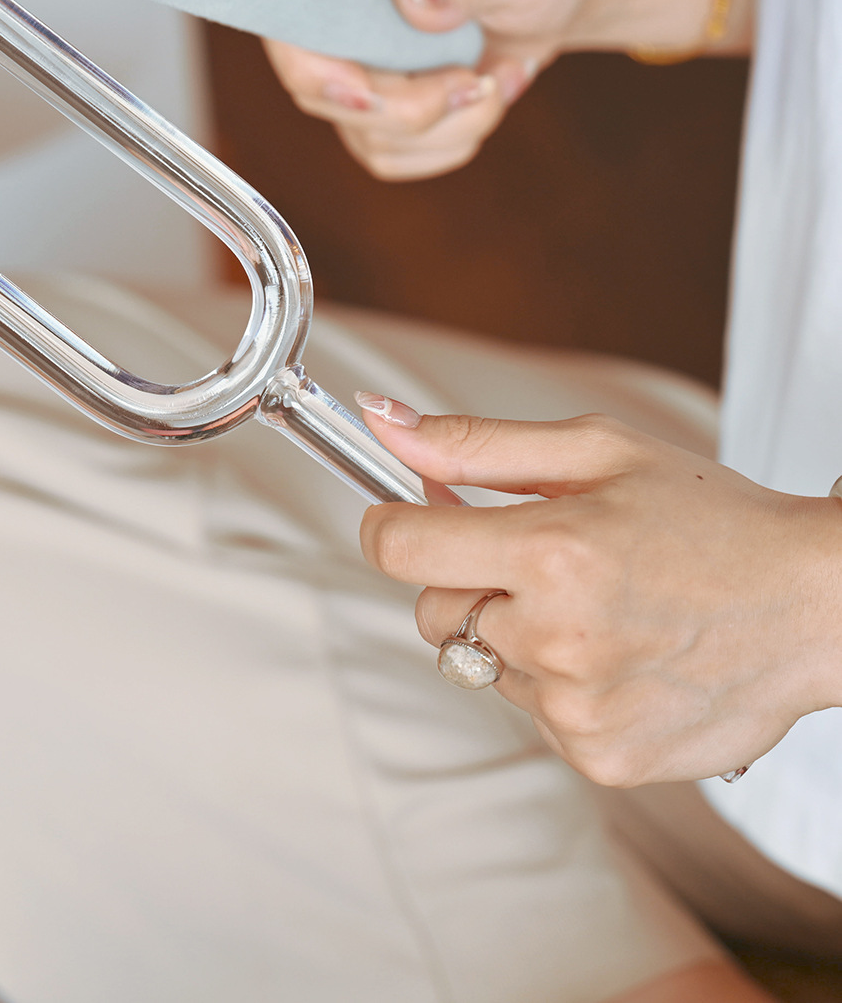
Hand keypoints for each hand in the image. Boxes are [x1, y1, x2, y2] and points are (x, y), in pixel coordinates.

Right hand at [265, 0, 593, 179]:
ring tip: (501, 78)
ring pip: (362, 132)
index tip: (368, 91)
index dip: (311, 64)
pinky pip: (389, 154)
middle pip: (320, 88)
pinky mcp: (376, 103)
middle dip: (404, 107)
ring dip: (445, 125)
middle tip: (477, 83)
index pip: (288, 11)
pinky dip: (449, 142)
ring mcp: (353, 58)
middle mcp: (338, 1)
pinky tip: (486, 95)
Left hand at [353, 395, 841, 785]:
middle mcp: (557, 636)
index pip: (399, 547)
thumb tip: (381, 422)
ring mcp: (577, 707)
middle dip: (466, 580)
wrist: (818, 606)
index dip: (389, 526)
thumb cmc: (709, 518)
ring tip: (599, 609)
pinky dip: (556, 685)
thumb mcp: (594, 452)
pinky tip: (618, 656)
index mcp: (551, 550)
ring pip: (480, 663)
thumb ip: (473, 444)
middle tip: (541, 560)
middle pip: (430, 611)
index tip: (404, 518)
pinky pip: (528, 712)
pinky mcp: (599, 757)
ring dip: (516, 636)